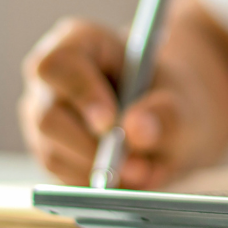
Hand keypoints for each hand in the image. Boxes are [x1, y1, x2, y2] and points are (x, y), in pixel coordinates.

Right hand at [18, 0, 227, 188]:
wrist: (172, 124)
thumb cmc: (173, 99)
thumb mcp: (183, 102)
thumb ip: (166, 113)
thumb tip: (135, 130)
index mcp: (79, 42)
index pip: (60, 64)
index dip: (81, 93)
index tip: (109, 123)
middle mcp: (52, 80)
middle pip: (48, 116)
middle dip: (92, 148)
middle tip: (137, 166)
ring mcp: (44, 117)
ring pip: (53, 152)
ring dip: (98, 171)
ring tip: (144, 172)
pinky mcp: (50, 152)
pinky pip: (61, 178)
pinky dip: (95, 185)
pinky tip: (128, 179)